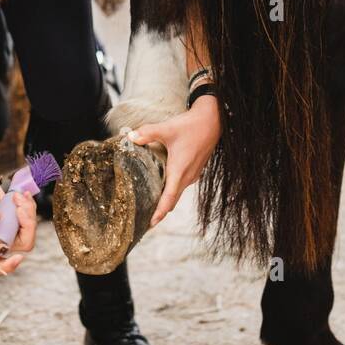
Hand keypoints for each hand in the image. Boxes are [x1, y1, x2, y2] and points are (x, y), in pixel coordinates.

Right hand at [0, 169, 36, 276]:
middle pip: (23, 244)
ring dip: (29, 211)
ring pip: (29, 229)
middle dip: (28, 225)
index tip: (18, 257)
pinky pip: (29, 217)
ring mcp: (8, 227)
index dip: (8, 266)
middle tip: (20, 207)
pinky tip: (23, 194)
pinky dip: (29, 205)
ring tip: (18, 196)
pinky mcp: (15, 216)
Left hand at [128, 94, 221, 226]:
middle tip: (146, 222)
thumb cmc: (191, 126)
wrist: (214, 120)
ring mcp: (193, 174)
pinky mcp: (195, 169)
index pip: (168, 199)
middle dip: (160, 212)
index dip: (159, 213)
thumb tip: (130, 137)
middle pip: (172, 200)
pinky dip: (172, 190)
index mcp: (179, 171)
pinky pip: (182, 185)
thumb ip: (147, 133)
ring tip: (152, 205)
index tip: (150, 224)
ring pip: (177, 193)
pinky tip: (164, 185)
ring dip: (166, 201)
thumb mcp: (168, 128)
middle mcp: (187, 177)